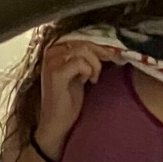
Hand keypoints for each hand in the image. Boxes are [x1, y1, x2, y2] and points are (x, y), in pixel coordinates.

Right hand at [37, 37, 120, 155]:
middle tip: (106, 66)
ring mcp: (52, 62)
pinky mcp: (56, 73)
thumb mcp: (79, 74)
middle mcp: (51, 52)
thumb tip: (106, 48)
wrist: (56, 124)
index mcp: (55, 49)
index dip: (98, 45)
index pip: (80, 38)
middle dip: (99, 54)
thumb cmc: (68, 101)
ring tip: (93, 78)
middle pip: (83, 42)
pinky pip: (80, 63)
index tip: (112, 53)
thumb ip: (86, 59)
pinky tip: (87, 82)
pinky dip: (88, 71)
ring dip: (95, 65)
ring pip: (83, 50)